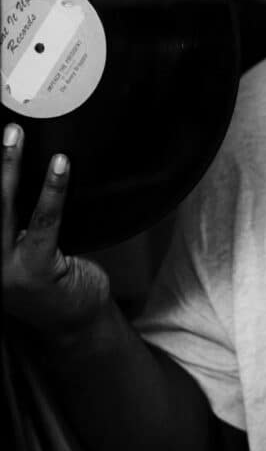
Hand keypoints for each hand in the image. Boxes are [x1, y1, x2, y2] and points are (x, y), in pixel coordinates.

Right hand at [2, 123, 110, 335]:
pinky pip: (44, 221)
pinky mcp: (34, 270)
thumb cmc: (51, 279)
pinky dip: (52, 190)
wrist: (74, 321)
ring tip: (14, 135)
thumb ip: (14, 220)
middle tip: (3, 130)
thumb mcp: (20, 248)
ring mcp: (3, 268)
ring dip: (8, 168)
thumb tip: (16, 172)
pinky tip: (60, 166)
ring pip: (1, 207)